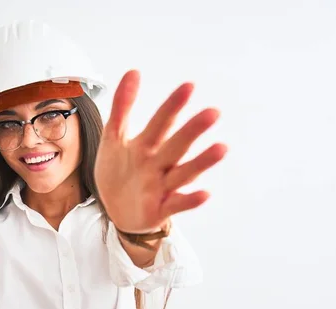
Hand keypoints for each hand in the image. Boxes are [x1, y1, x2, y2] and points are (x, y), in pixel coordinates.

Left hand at [95, 70, 227, 232]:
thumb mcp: (114, 138)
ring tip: (221, 148)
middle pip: (177, 145)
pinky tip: (205, 194)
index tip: (189, 86)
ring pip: (184, 173)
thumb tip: (134, 71)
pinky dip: (190, 200)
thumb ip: (122, 107)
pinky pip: (178, 204)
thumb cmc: (120, 171)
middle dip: (192, 130)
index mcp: (147, 145)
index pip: (162, 122)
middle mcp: (159, 164)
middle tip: (213, 112)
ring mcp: (162, 187)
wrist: (115, 210)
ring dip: (202, 162)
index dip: (172, 105)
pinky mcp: (160, 209)